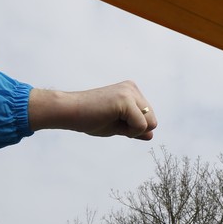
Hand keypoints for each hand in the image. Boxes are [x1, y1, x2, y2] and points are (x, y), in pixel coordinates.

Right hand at [28, 80, 156, 140]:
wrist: (69, 112)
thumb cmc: (89, 119)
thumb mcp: (118, 126)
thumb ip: (135, 129)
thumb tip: (152, 135)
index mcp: (131, 92)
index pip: (149, 119)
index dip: (134, 129)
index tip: (114, 122)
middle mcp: (132, 88)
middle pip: (153, 121)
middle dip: (135, 130)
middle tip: (112, 122)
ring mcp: (130, 92)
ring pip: (150, 123)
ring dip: (132, 131)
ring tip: (110, 120)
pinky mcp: (125, 99)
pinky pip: (141, 125)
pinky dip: (130, 131)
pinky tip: (110, 120)